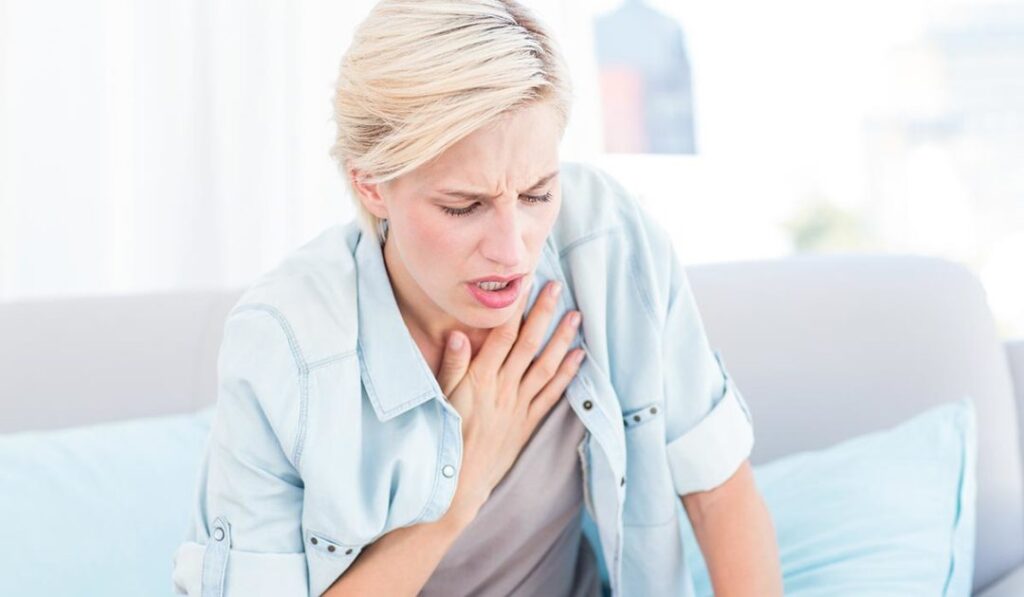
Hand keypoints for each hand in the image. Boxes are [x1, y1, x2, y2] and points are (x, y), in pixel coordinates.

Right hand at [436, 278, 585, 523]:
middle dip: (544, 314)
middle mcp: (503, 388)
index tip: (524, 286)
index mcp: (479, 379)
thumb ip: (451, 366)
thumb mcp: (440, 398)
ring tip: (576, 317)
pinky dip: (566, 374)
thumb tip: (459, 334)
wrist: (460, 482)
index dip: (515, 310)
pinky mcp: (527, 422)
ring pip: (545, 365)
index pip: (501, 336)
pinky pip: (551, 394)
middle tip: (558, 288)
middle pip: (528, 344)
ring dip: (562, 339)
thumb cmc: (444, 437)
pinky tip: (579, 357)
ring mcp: (518, 405)